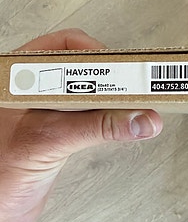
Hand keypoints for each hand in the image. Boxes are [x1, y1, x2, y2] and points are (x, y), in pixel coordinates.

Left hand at [0, 29, 162, 221]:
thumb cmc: (1, 175)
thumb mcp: (52, 141)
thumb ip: (97, 127)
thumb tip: (139, 119)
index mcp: (19, 78)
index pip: (63, 47)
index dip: (94, 54)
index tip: (119, 72)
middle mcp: (33, 90)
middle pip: (82, 68)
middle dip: (110, 75)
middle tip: (134, 85)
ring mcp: (47, 112)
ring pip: (88, 92)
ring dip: (113, 98)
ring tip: (134, 102)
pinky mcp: (59, 133)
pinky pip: (90, 116)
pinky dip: (109, 118)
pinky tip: (121, 122)